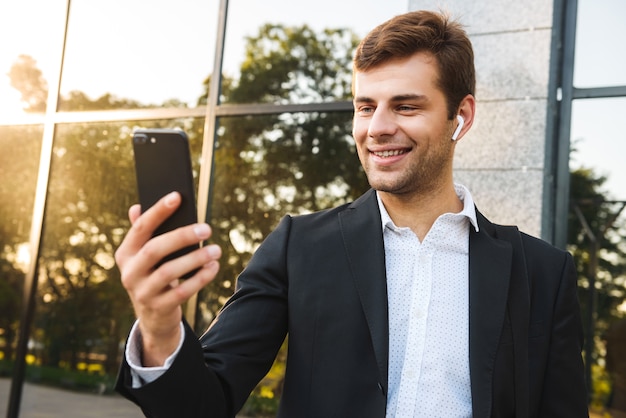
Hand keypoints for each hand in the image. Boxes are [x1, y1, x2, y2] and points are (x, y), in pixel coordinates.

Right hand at [115, 191, 221, 365]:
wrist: (153, 317)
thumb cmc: (154, 275)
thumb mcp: (144, 257)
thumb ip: (143, 233)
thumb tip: (137, 206)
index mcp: (126, 253)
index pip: (140, 227)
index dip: (158, 211)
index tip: (177, 196)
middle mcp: (130, 272)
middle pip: (155, 249)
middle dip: (182, 236)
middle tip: (206, 229)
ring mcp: (142, 292)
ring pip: (169, 272)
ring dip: (196, 259)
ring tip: (216, 250)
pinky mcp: (159, 308)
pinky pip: (182, 291)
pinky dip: (200, 278)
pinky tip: (214, 267)